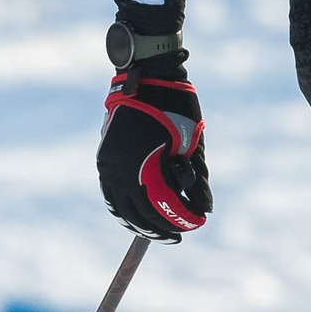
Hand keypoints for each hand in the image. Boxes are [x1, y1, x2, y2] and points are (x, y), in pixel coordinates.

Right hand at [99, 65, 210, 239]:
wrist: (147, 77)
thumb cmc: (177, 108)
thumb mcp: (193, 145)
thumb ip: (197, 179)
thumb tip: (205, 210)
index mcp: (144, 164)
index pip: (162, 205)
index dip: (181, 218)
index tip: (197, 223)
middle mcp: (120, 169)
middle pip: (140, 212)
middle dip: (161, 227)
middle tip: (179, 234)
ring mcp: (108, 165)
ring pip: (121, 208)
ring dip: (139, 223)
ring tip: (157, 232)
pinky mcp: (105, 159)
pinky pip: (110, 194)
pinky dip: (123, 209)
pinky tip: (135, 217)